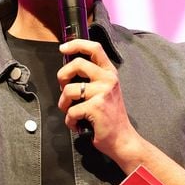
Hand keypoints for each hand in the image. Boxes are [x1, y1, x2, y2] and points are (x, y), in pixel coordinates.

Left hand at [57, 39, 138, 159]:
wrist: (122, 140)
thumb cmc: (109, 118)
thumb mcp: (104, 92)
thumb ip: (91, 79)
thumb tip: (67, 70)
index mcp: (110, 73)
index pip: (94, 48)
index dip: (76, 44)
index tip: (63, 48)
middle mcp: (108, 79)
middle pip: (77, 64)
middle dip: (62, 76)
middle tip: (62, 88)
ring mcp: (103, 92)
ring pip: (69, 90)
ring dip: (63, 104)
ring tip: (71, 112)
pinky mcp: (96, 107)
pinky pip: (71, 111)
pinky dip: (70, 121)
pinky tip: (78, 125)